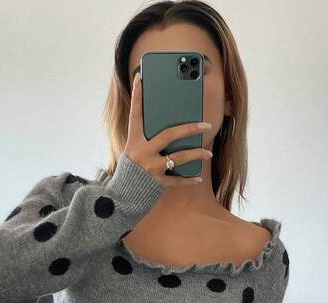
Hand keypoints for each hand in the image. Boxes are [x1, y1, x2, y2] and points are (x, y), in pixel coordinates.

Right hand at [123, 72, 211, 187]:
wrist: (120, 199)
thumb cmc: (130, 173)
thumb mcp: (132, 154)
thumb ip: (146, 142)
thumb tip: (171, 133)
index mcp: (134, 142)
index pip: (136, 115)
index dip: (137, 96)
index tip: (140, 78)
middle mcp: (142, 153)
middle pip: (169, 135)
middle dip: (190, 128)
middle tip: (206, 125)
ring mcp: (150, 168)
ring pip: (179, 157)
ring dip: (196, 155)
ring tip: (208, 153)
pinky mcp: (157, 183)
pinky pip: (177, 180)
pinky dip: (189, 180)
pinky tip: (198, 177)